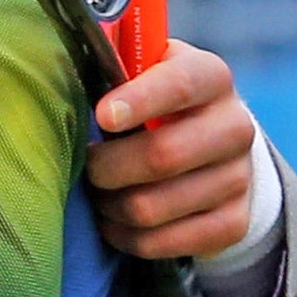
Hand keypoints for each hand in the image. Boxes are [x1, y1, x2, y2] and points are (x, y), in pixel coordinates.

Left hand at [86, 40, 254, 260]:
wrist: (211, 145)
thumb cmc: (153, 99)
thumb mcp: (140, 67)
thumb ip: (110, 59)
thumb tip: (57, 53)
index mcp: (210, 76)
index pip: (180, 84)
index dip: (140, 100)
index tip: (102, 116)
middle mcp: (235, 126)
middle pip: (162, 156)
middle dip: (106, 166)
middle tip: (84, 164)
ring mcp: (239, 178)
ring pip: (153, 207)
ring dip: (109, 204)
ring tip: (95, 190)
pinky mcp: (233, 223)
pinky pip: (164, 243)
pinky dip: (125, 236)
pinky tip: (112, 219)